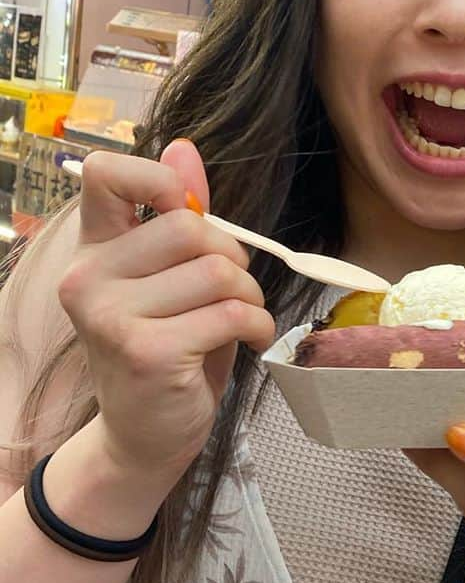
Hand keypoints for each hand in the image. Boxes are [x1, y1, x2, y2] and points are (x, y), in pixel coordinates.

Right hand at [56, 140, 273, 483]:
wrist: (143, 435)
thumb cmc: (167, 346)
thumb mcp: (173, 277)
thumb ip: (179, 214)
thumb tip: (183, 148)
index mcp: (93, 249)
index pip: (106, 174)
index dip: (160, 179)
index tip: (185, 211)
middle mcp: (88, 277)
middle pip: (191, 226)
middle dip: (233, 257)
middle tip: (231, 291)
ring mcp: (111, 317)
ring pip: (220, 271)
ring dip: (249, 297)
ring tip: (238, 320)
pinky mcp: (147, 352)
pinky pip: (233, 313)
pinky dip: (258, 326)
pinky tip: (248, 342)